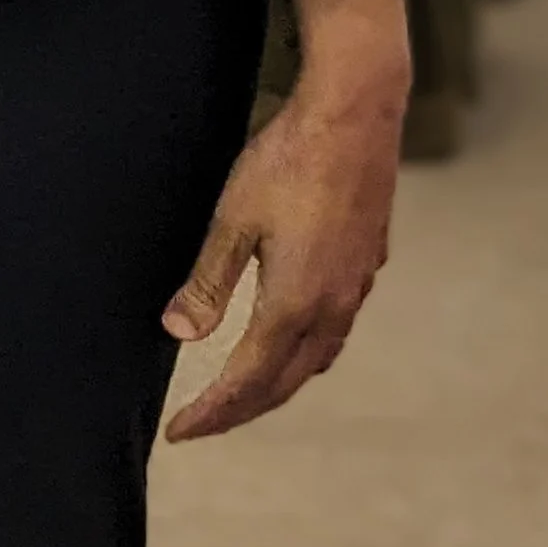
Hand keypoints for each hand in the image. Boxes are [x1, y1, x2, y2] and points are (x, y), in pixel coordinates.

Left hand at [163, 0, 406, 442]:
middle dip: (243, 410)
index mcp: (295, 304)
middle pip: (285, 382)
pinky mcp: (368, 263)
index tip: (180, 431)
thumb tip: (178, 334)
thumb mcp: (232, 218)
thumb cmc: (288, 159)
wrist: (357, 114)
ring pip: (317, 359)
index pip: (248, 382)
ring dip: (279, 385)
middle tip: (206, 423)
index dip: (213, 413)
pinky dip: (307, 351)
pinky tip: (293, 334)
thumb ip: (208, 282)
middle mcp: (333, 307)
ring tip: (245, 392)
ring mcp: (357, 286)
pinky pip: (336, 329)